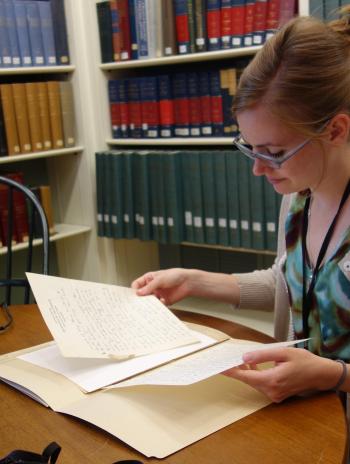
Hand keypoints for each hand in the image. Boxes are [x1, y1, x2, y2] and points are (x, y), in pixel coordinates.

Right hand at [131, 268, 192, 304]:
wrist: (188, 282)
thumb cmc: (175, 275)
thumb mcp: (160, 279)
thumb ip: (149, 287)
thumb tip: (139, 293)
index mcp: (149, 279)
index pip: (137, 285)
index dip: (135, 290)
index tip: (134, 296)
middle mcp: (152, 287)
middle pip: (142, 294)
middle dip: (140, 299)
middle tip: (138, 303)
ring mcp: (158, 294)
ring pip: (149, 301)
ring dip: (148, 304)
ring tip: (147, 307)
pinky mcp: (164, 301)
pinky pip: (158, 306)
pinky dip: (157, 308)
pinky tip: (157, 307)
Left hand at [223, 347, 343, 402]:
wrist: (320, 374)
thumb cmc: (304, 361)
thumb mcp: (283, 353)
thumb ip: (262, 355)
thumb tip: (245, 357)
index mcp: (272, 380)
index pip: (245, 377)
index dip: (231, 372)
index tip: (219, 368)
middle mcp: (272, 391)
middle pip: (249, 380)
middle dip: (238, 369)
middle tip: (228, 358)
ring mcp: (275, 395)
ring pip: (255, 382)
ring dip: (248, 371)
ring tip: (241, 359)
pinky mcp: (278, 395)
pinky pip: (262, 385)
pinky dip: (256, 375)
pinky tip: (253, 366)